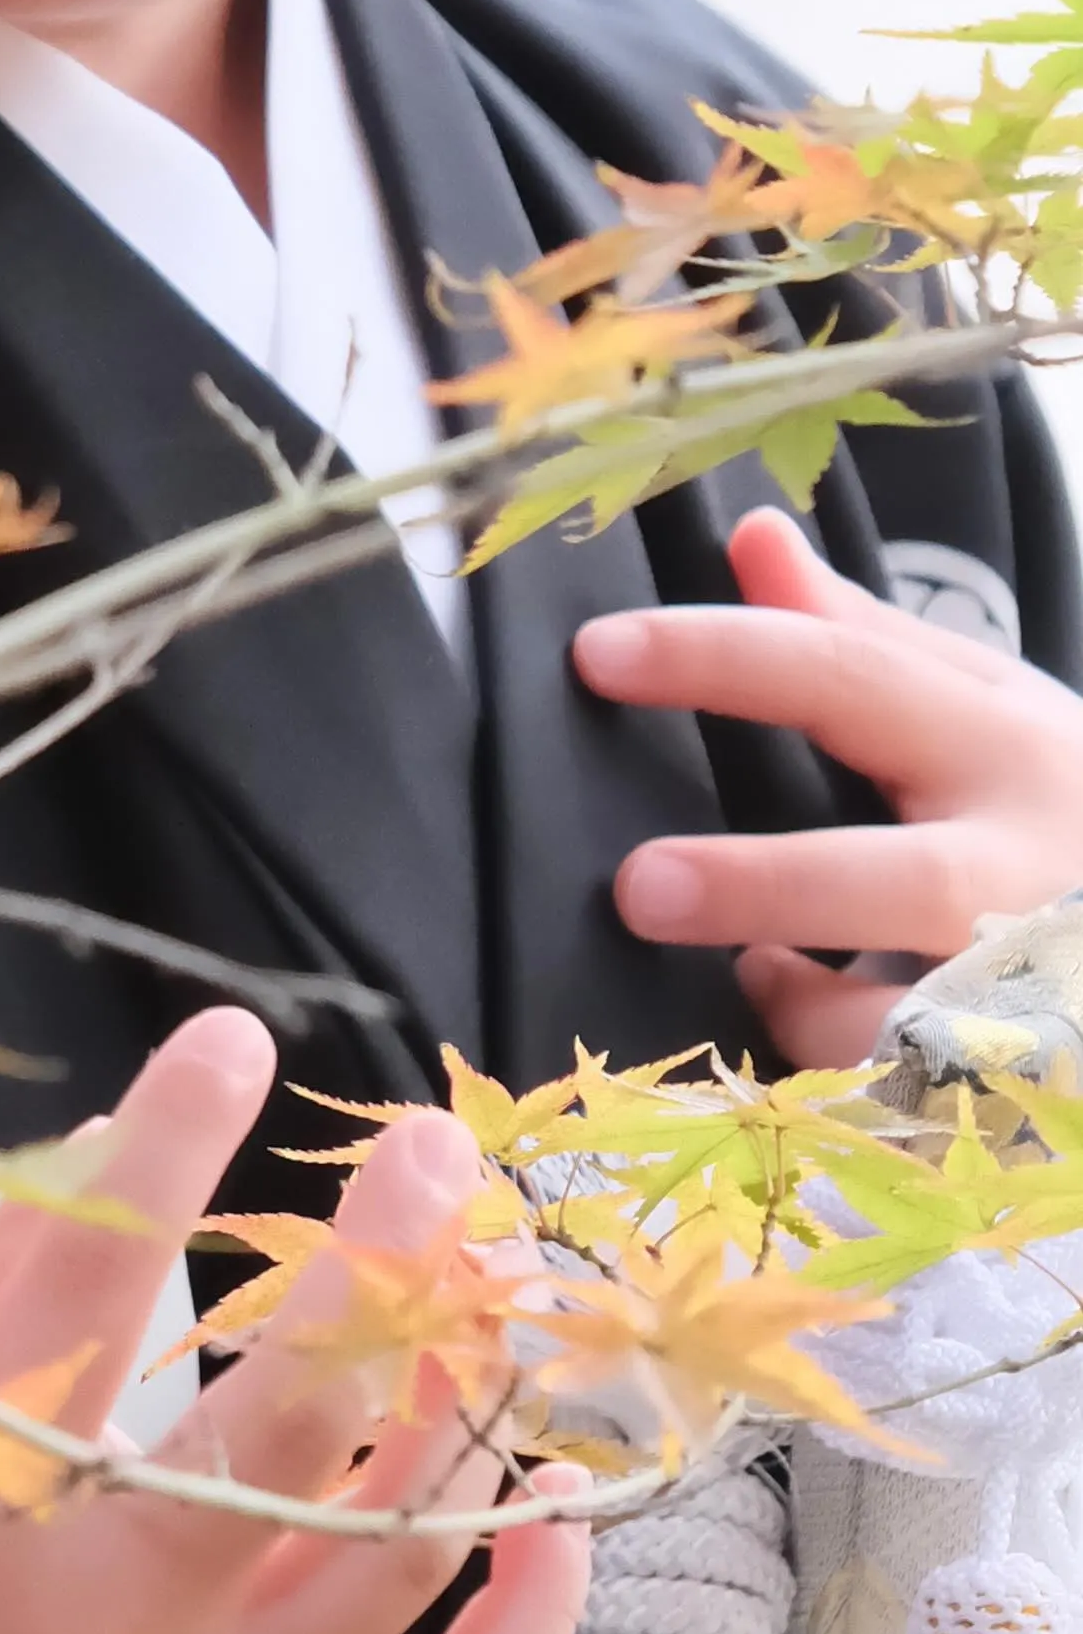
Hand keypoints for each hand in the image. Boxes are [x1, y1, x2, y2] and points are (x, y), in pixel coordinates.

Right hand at [0, 1008, 585, 1633]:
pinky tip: (548, 1504)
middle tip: (428, 1151)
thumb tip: (122, 1150)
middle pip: (302, 1412)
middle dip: (386, 1258)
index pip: (95, 1281)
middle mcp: (116, 1618)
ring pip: (408, 1547)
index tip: (225, 1045)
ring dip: (474, 1402)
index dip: (167, 1144)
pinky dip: (531, 1609)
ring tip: (494, 1290)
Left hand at [577, 504, 1082, 1059]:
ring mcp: (1034, 982)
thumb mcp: (984, 706)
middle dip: (765, 885)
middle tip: (638, 887)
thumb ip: (863, 638)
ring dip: (814, 1012)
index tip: (597, 652)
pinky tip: (821, 1042)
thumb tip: (750, 537)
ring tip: (757, 973)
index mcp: (1006, 744)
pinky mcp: (1026, 1067)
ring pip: (918, 1021)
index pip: (848, 678)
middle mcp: (1028, 863)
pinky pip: (919, 1096)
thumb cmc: (1061, 806)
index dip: (719, 659)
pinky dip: (850, 1075)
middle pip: (900, 882)